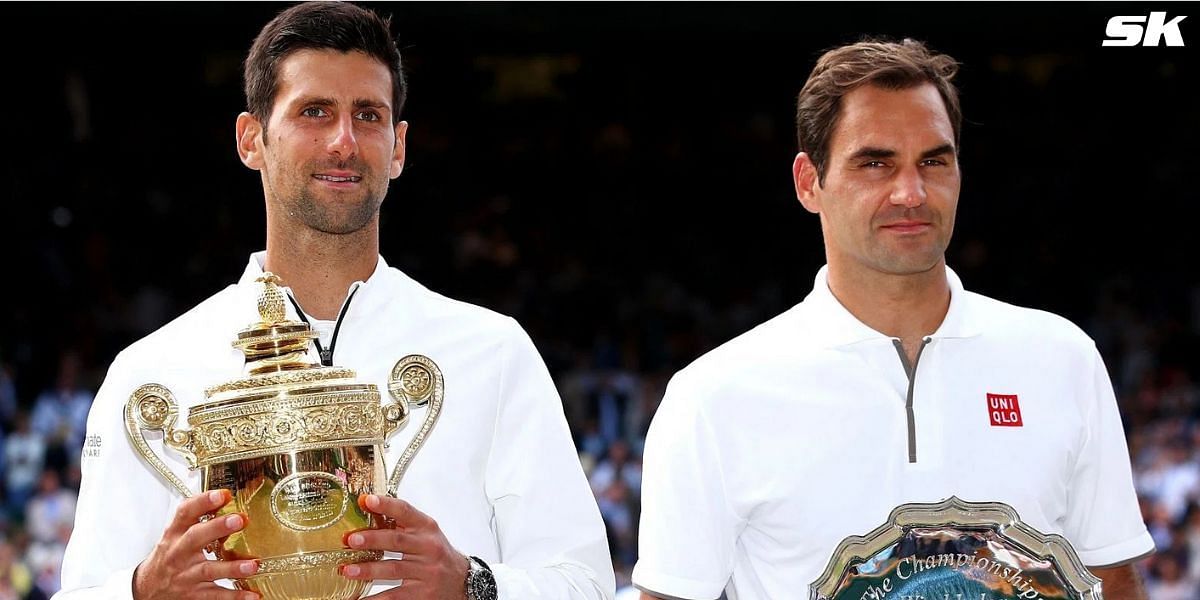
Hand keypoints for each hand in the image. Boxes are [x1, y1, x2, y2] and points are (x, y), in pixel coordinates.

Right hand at [133, 489, 259, 599]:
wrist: (145, 589)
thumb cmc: (167, 558)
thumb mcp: (174, 535)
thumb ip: (196, 518)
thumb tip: (227, 498)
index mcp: (174, 534)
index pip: (185, 513)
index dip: (203, 502)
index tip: (222, 494)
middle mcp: (179, 553)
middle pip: (196, 538)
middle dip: (218, 528)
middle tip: (239, 519)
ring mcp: (186, 575)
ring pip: (209, 570)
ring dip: (232, 568)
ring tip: (252, 564)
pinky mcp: (193, 595)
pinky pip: (216, 595)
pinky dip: (235, 596)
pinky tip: (252, 594)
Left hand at [342, 494, 470, 598]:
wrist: (462, 581)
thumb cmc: (437, 554)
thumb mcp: (425, 534)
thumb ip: (402, 524)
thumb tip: (367, 511)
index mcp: (427, 528)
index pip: (405, 511)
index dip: (386, 505)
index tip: (366, 500)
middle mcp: (428, 548)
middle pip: (397, 541)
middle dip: (372, 539)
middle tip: (350, 539)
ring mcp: (426, 572)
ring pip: (393, 569)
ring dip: (368, 569)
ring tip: (347, 569)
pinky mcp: (421, 594)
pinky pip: (394, 596)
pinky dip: (374, 598)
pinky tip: (359, 598)